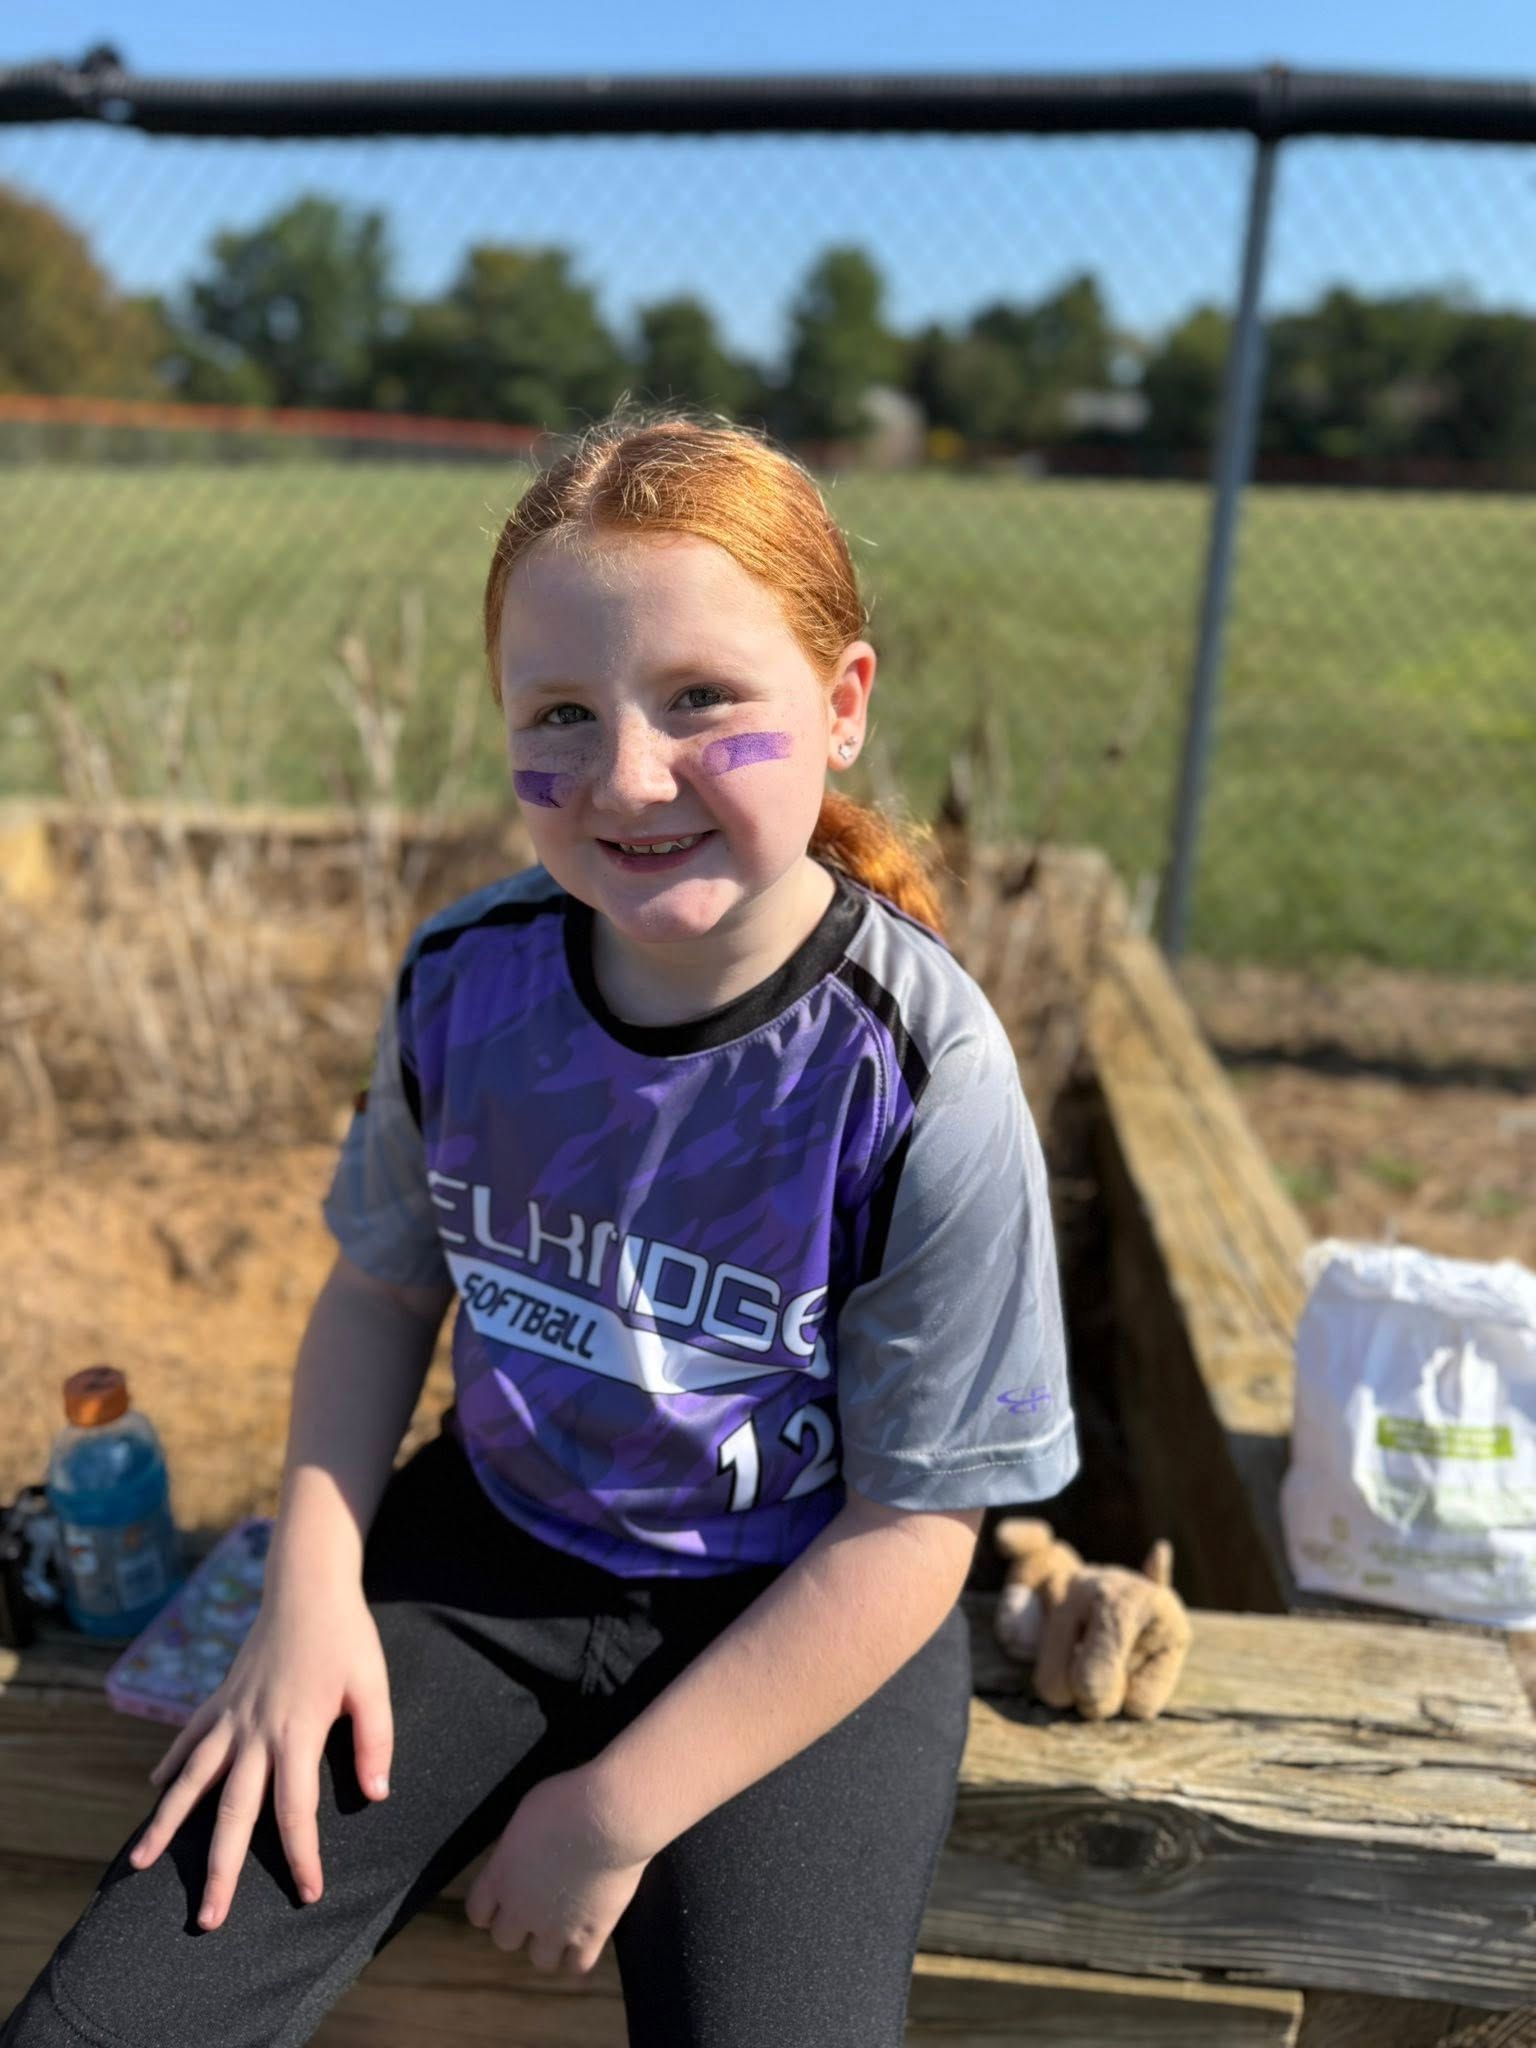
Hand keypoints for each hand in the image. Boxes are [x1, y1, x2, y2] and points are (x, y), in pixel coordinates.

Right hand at [127, 1578, 393, 1930]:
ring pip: (192, 1780)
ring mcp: (231, 1715)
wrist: (308, 1584)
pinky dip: (172, 1765)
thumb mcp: (373, 1685)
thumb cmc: (347, 1636)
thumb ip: (376, 1739)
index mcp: (297, 1733)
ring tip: (138, 1863)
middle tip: (208, 1920)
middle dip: (220, 1870)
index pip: (295, 1811)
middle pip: (233, 1813)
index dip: (302, 1856)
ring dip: (166, 1824)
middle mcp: (255, 1732)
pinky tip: (154, 1792)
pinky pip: (190, 1739)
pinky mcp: (220, 1698)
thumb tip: (377, 1793)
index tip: (308, 1894)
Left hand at [464, 1769, 651, 1974]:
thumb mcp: (526, 1814)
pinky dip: (579, 1954)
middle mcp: (521, 1908)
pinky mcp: (591, 1934)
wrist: (610, 1815)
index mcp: (500, 1876)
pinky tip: (586, 1933)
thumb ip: (517, 1846)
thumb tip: (520, 1853)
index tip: (505, 1894)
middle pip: (504, 1939)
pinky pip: (577, 1965)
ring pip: (540, 1959)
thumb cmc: (568, 1799)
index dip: (490, 1905)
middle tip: (538, 1904)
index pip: (477, 1912)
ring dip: (548, 1943)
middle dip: (519, 1924)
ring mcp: (556, 1926)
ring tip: (563, 1921)